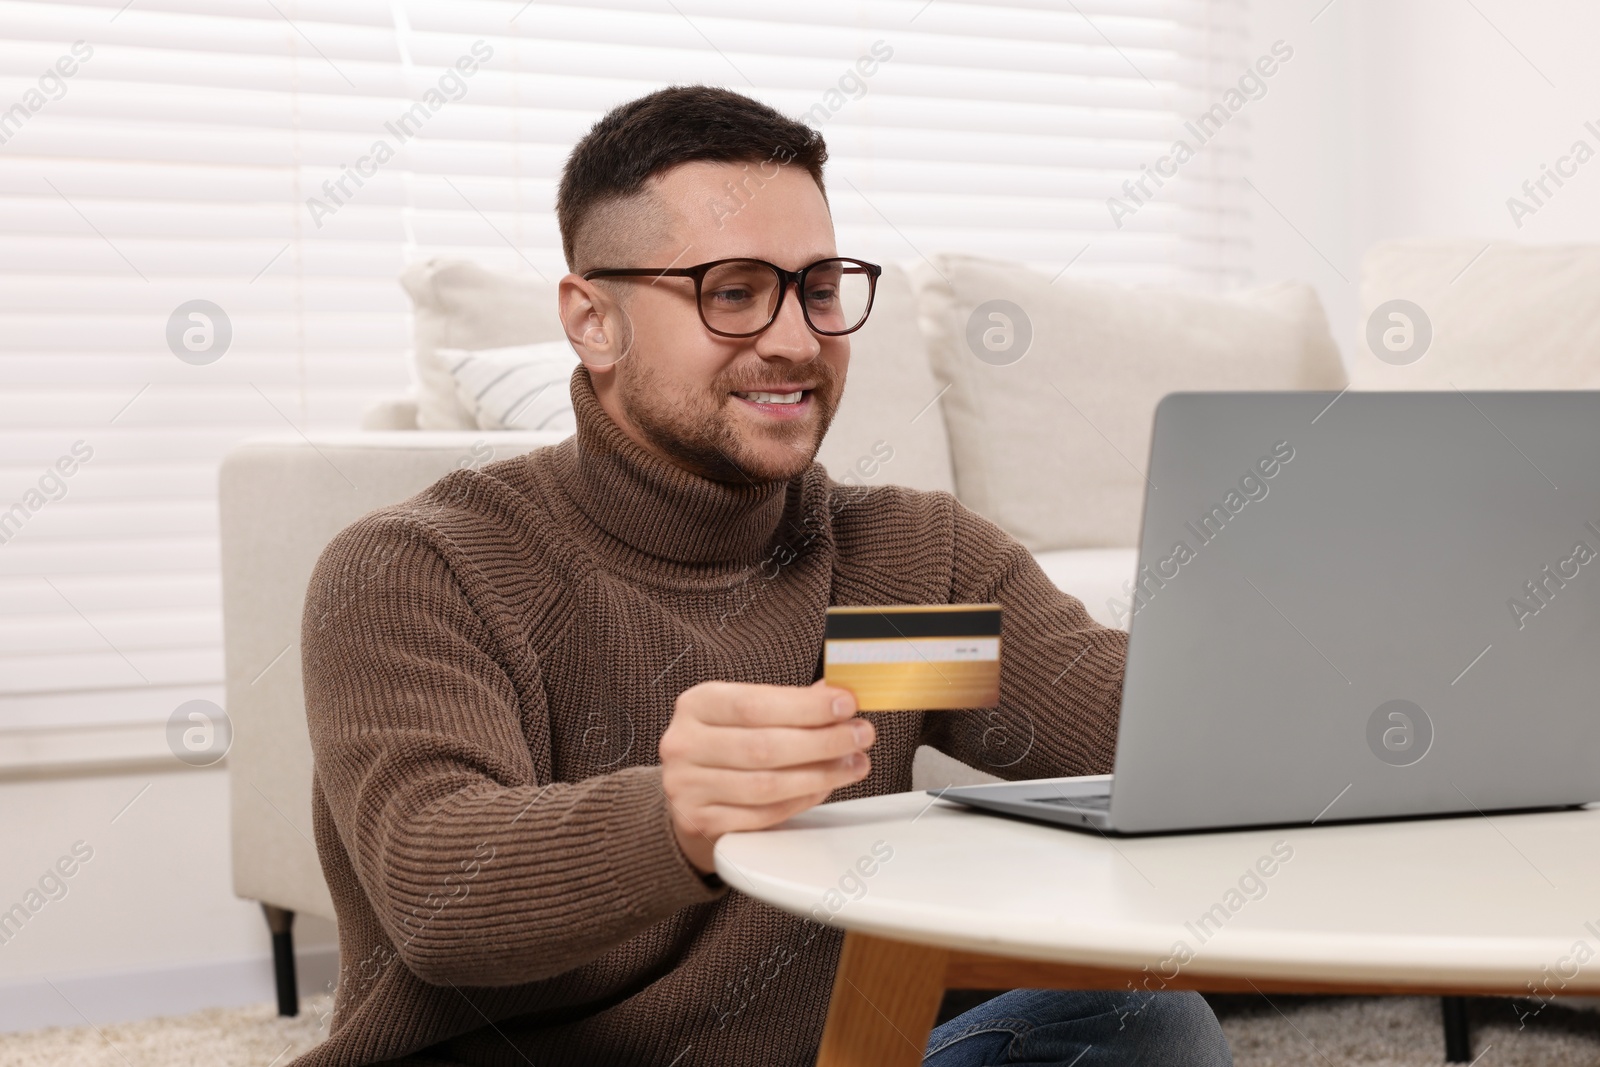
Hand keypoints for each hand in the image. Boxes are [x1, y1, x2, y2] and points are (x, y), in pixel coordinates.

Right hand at [659, 680, 874, 873]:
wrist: (689, 794)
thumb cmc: (726, 745)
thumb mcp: (746, 714)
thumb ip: (789, 704)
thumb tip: (838, 694)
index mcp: (696, 705)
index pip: (754, 704)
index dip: (805, 706)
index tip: (846, 704)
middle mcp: (684, 744)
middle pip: (764, 746)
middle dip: (823, 741)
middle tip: (860, 736)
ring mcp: (688, 787)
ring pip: (767, 784)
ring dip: (820, 774)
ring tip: (853, 763)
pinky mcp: (701, 824)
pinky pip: (763, 815)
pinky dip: (801, 800)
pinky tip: (825, 786)